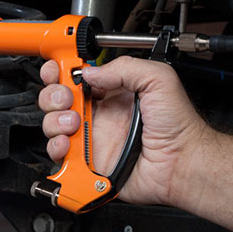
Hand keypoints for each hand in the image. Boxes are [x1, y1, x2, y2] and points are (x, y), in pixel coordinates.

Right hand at [38, 56, 210, 206]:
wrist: (180, 163)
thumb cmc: (177, 126)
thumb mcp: (159, 79)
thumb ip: (125, 67)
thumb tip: (90, 72)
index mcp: (110, 92)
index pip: (75, 76)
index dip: (61, 69)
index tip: (59, 69)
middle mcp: (96, 115)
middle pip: (56, 99)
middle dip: (53, 95)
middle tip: (67, 99)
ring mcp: (89, 139)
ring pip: (52, 125)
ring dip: (55, 121)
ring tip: (74, 124)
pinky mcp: (85, 163)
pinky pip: (59, 155)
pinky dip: (56, 148)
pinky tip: (68, 144)